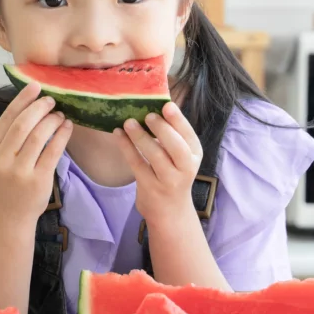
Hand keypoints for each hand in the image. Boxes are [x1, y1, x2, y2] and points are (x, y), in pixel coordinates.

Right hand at [0, 82, 72, 222]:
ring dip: (52, 121)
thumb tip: (34, 103)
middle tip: (51, 100)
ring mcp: (19, 171)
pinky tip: (67, 127)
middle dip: (39, 108)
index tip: (36, 86)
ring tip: (60, 115)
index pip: (7, 117)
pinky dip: (62, 135)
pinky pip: (53, 151)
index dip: (22, 99)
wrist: (11, 213)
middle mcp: (2, 159)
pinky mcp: (38, 180)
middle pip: (23, 124)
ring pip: (38, 136)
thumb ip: (11, 134)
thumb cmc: (9, 179)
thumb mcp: (1, 156)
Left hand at [113, 102, 201, 229]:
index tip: (166, 105)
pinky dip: (126, 147)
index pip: (189, 135)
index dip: (178, 120)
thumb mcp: (180, 156)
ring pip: (155, 155)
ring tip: (128, 122)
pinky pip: (137, 164)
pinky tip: (118, 134)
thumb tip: (155, 103)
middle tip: (147, 115)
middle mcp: (186, 168)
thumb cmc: (172, 174)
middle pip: (176, 146)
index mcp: (194, 154)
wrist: (170, 211)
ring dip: (140, 137)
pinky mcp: (151, 188)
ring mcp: (169, 180)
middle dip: (162, 129)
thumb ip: (172, 134)